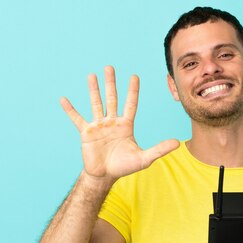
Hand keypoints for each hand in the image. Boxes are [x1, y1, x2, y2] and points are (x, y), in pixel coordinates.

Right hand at [61, 66, 179, 180]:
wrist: (105, 176)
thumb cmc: (124, 166)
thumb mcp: (144, 159)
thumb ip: (159, 150)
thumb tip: (178, 144)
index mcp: (126, 125)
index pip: (130, 104)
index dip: (132, 91)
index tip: (134, 76)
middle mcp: (112, 122)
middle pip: (112, 99)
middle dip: (111, 83)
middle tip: (110, 67)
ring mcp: (98, 126)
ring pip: (96, 104)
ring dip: (93, 90)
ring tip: (92, 75)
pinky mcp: (86, 132)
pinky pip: (77, 119)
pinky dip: (70, 110)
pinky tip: (64, 100)